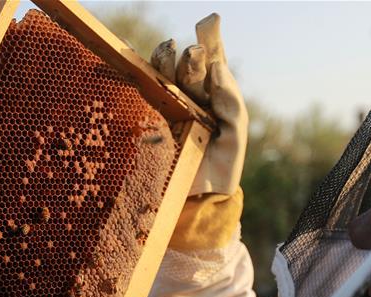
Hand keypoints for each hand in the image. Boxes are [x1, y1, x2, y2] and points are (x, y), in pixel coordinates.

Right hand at [152, 13, 247, 197]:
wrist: (196, 200)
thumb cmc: (221, 168)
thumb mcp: (234, 136)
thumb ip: (231, 104)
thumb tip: (218, 68)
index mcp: (213, 95)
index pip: (211, 61)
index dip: (210, 39)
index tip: (210, 22)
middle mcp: (189, 95)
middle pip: (186, 66)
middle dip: (190, 57)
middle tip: (194, 55)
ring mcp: (166, 106)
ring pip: (161, 74)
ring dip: (164, 60)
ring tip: (168, 51)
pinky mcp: (146, 120)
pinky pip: (140, 93)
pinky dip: (137, 74)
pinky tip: (136, 62)